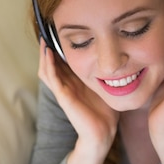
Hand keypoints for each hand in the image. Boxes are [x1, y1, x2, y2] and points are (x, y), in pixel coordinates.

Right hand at [38, 39, 118, 163]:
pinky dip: (48, 64)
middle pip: (50, 63)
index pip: (62, 62)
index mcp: (74, 83)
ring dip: (44, 54)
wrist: (103, 133)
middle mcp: (66, 85)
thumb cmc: (106, 112)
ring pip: (46, 69)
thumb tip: (119, 58)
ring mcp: (63, 91)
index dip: (59, 48)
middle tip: (47, 30)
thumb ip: (107, 73)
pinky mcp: (63, 96)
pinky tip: (47, 52)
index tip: (60, 31)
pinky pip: (51, 78)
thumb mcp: (106, 86)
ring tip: (43, 38)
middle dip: (48, 48)